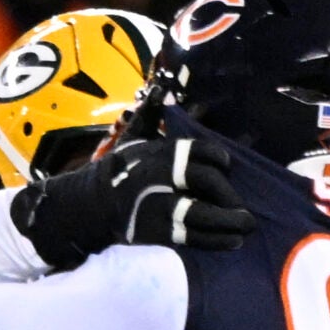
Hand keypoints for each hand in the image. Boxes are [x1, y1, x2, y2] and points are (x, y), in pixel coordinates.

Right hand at [10, 136, 252, 268]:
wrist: (84, 206)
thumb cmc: (114, 171)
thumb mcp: (131, 139)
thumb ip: (150, 115)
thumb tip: (158, 89)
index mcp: (159, 151)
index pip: (203, 152)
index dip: (221, 160)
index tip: (226, 168)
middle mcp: (159, 176)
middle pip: (207, 180)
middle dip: (228, 194)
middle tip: (241, 206)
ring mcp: (155, 204)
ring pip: (201, 212)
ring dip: (229, 221)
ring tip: (246, 226)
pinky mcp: (151, 231)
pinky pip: (191, 235)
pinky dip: (216, 239)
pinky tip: (233, 240)